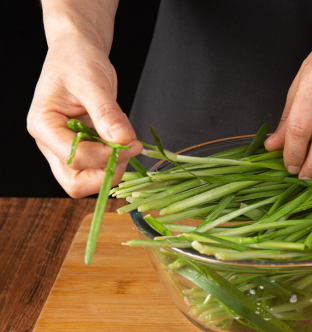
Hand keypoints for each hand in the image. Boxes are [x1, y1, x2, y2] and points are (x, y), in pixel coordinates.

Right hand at [27, 38, 141, 197]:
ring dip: (113, 168)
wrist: (78, 52)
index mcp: (43, 126)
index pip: (74, 158)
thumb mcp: (93, 82)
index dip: (105, 156)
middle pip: (75, 182)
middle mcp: (50, 142)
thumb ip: (107, 113)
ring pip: (87, 179)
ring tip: (129, 143)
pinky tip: (125, 140)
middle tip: (130, 151)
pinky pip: (98, 166)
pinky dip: (115, 159)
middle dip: (106, 173)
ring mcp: (65, 148)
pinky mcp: (82, 147)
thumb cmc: (77, 60)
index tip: (130, 143)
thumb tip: (122, 139)